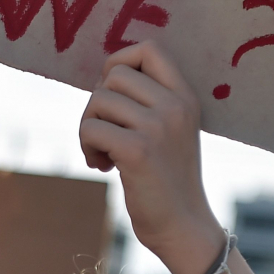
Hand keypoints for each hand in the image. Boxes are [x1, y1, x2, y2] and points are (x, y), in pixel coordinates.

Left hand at [77, 43, 224, 273]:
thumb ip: (148, 101)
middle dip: (97, 104)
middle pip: (113, 75)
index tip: (115, 96)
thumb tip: (102, 78)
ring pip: (97, 101)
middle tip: (105, 133)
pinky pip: (90, 129)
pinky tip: (102, 165)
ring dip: (89, 128)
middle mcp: (176, 106)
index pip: (149, 48)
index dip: (119, 63)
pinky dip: (86, 147)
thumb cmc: (166, 179)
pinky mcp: (138, 151)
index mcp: (186, 96)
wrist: (182, 225)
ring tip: (103, 153)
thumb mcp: (169, 130)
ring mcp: (159, 127)